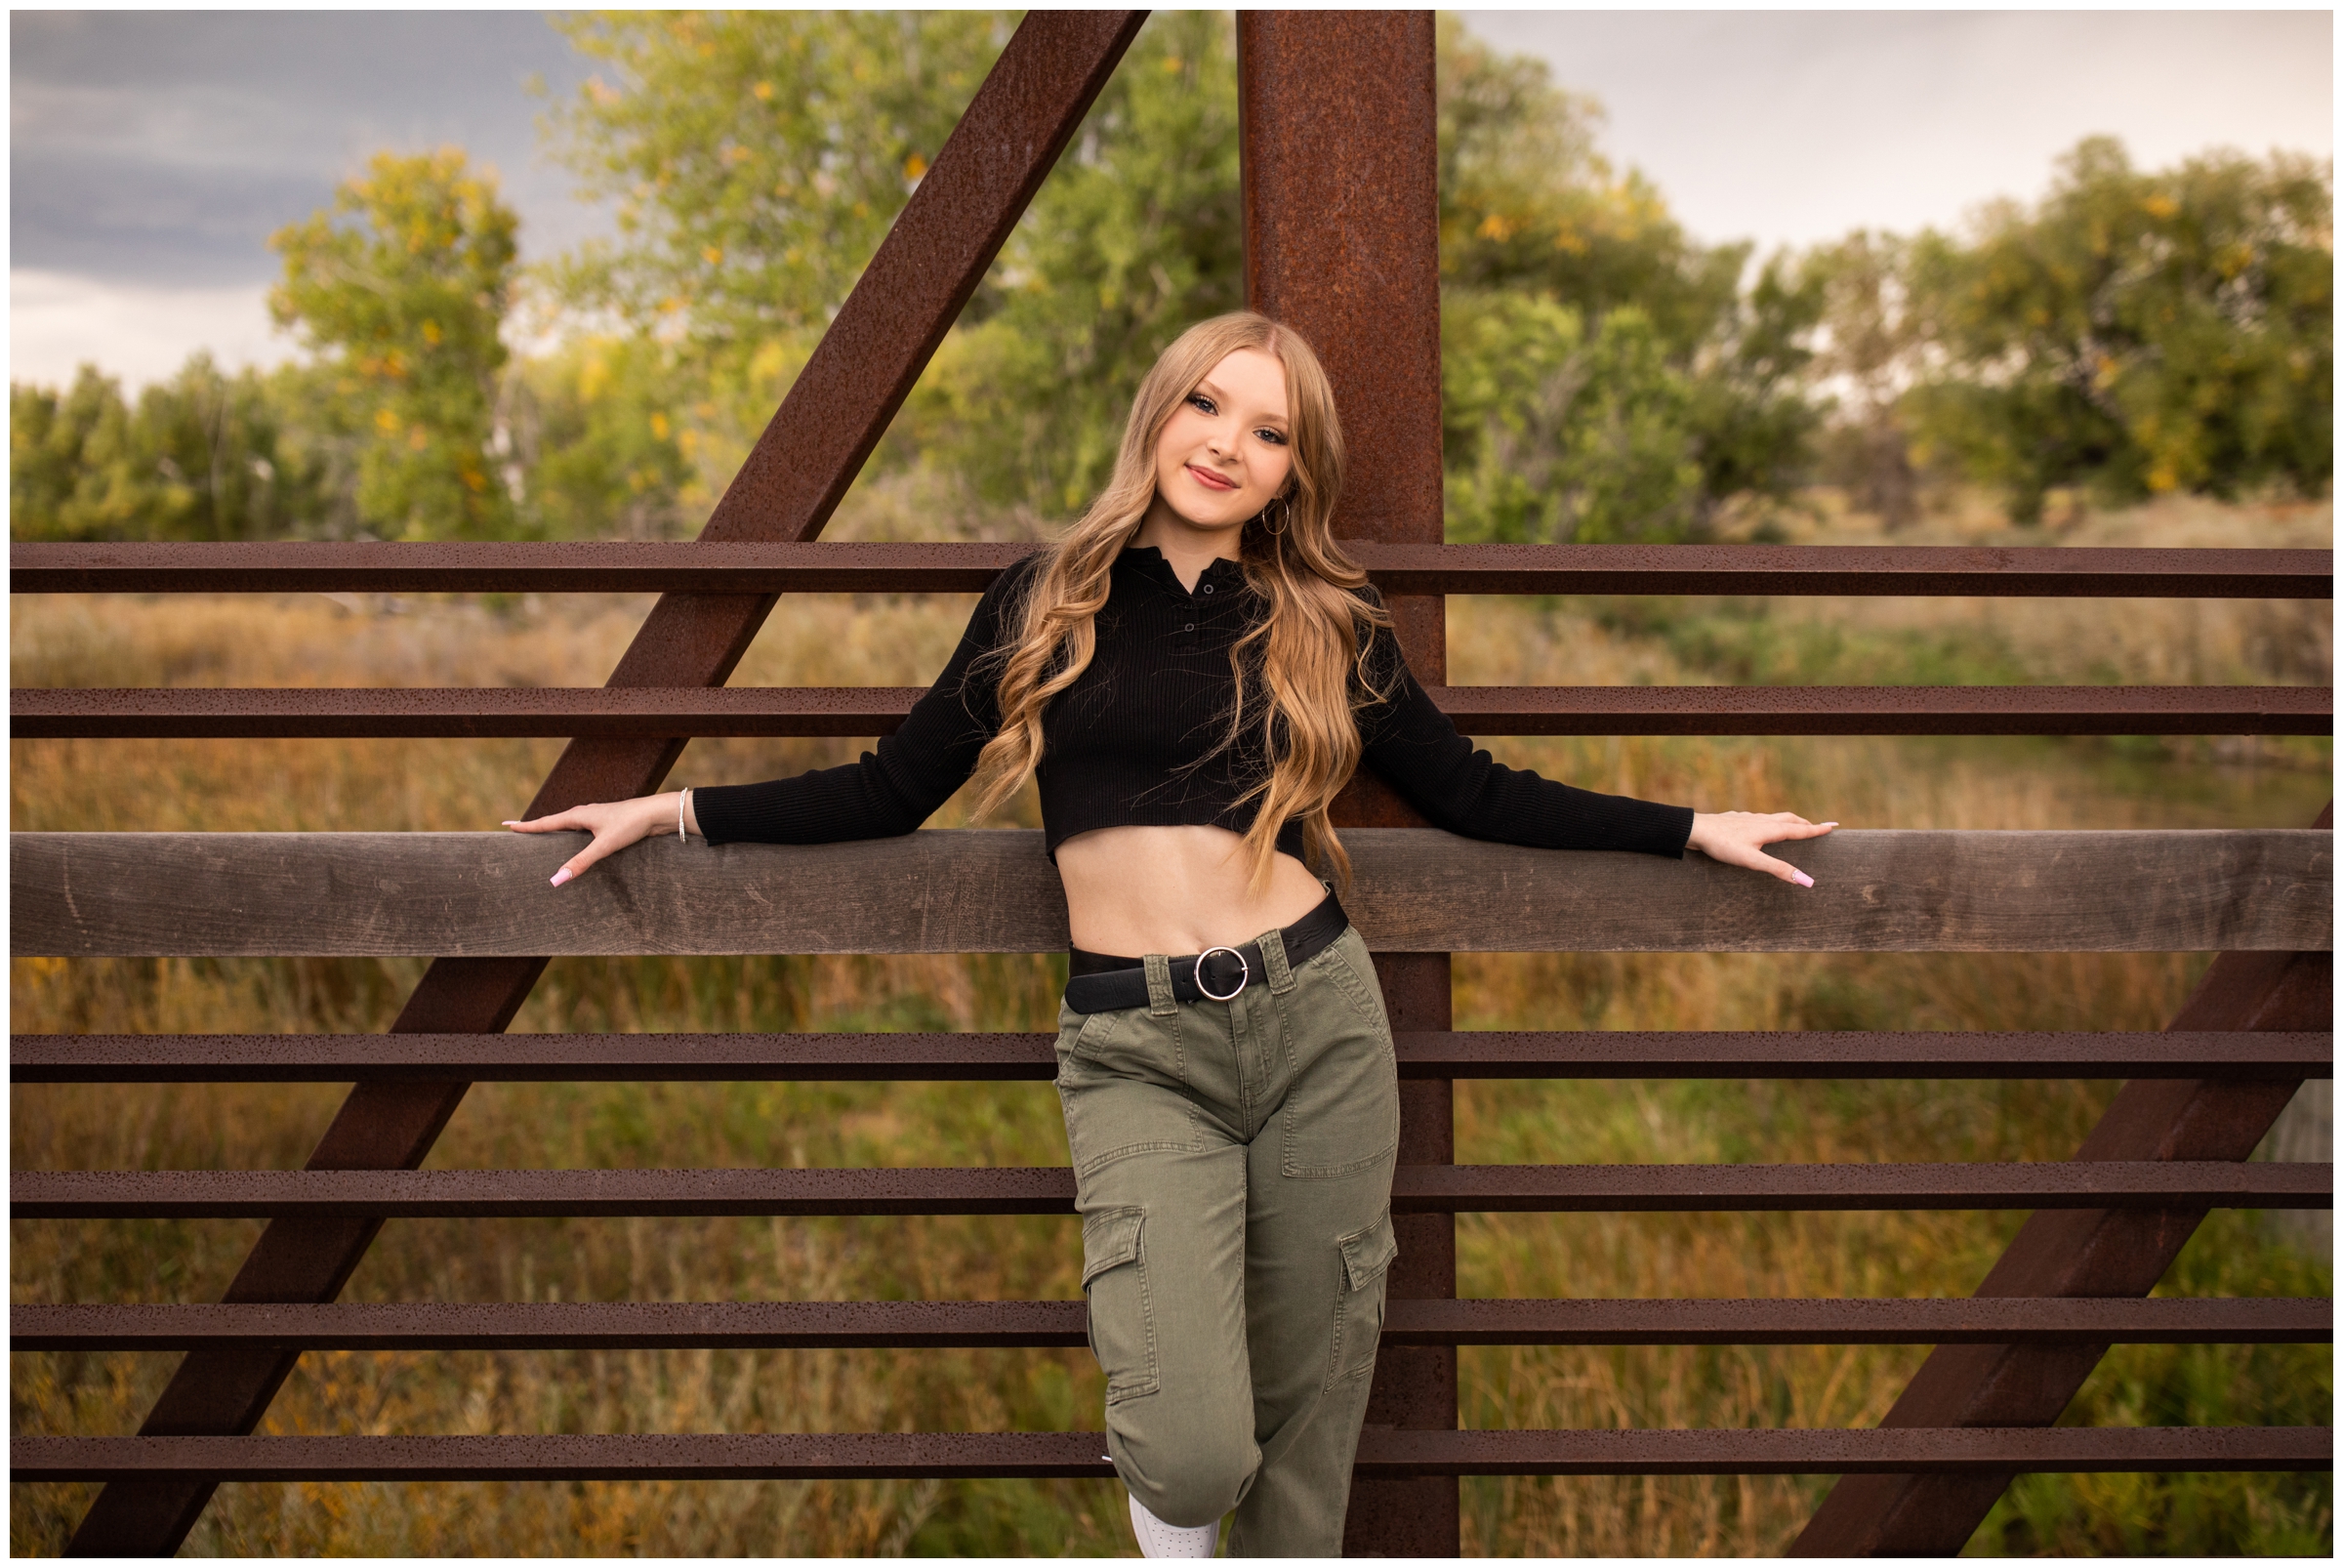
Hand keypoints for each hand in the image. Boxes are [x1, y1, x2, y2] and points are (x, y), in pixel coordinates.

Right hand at [504, 792, 681, 885]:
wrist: (656, 813)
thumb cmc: (631, 825)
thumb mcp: (603, 846)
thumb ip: (580, 863)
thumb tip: (556, 880)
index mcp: (578, 816)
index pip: (545, 822)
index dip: (526, 826)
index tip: (506, 825)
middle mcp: (584, 814)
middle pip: (553, 821)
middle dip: (536, 827)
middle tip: (518, 830)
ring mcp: (596, 818)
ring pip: (568, 825)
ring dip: (553, 829)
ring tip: (541, 836)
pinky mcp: (607, 824)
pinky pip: (581, 830)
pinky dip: (570, 835)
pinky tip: (575, 842)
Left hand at [1687, 811, 1837, 886]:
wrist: (1695, 829)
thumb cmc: (1723, 845)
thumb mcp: (1753, 860)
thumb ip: (1778, 870)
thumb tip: (1806, 881)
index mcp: (1770, 829)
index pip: (1799, 829)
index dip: (1816, 829)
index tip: (1832, 826)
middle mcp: (1761, 820)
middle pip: (1789, 819)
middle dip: (1804, 823)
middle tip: (1817, 827)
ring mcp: (1747, 818)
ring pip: (1773, 818)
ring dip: (1787, 821)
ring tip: (1792, 826)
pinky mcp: (1735, 820)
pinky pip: (1758, 819)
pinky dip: (1768, 822)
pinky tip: (1759, 826)